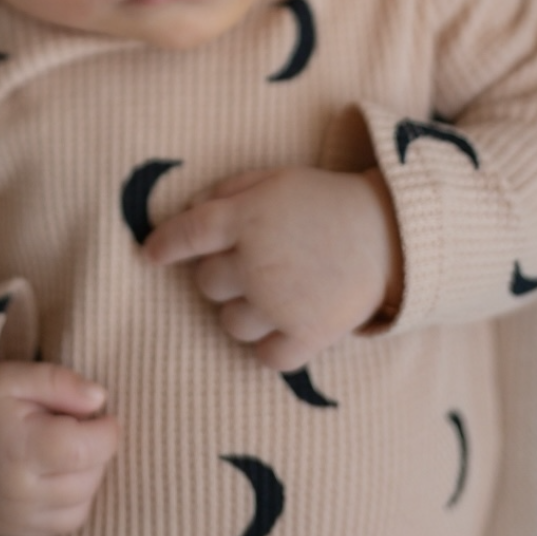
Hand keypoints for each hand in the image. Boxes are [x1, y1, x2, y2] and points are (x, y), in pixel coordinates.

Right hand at [0, 360, 119, 535]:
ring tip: (67, 447)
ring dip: (88, 475)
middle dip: (97, 449)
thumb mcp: (14, 377)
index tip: (100, 413)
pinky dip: (75, 498)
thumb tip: (99, 398)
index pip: (85, 449)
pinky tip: (58, 472)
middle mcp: (20, 491)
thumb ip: (59, 382)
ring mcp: (19, 518)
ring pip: (83, 504)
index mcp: (19, 448)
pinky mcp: (19, 532)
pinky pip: (68, 522)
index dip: (106, 429)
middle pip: (88, 477)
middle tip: (77, 424)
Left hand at [144, 166, 401, 371]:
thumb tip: (187, 210)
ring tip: (272, 293)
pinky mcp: (307, 335)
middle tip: (252, 263)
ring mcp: (280, 302)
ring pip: (230, 323)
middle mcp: (257, 261)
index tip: (149, 254)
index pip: (188, 233)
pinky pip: (265, 357)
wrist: (387, 232)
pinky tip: (282, 326)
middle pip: (207, 283)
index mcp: (246, 217)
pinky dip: (268, 346)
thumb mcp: (274, 179)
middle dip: (220, 274)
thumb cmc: (324, 202)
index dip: (164, 244)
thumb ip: (228, 191)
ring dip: (243, 311)